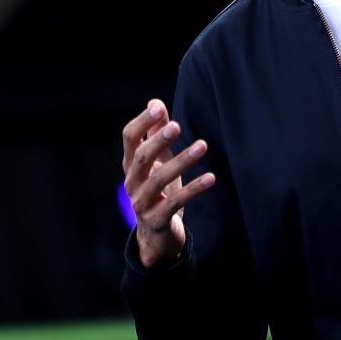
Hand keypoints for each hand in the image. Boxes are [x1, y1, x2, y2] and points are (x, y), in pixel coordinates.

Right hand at [121, 99, 215, 267]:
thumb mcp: (157, 161)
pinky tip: (211, 177)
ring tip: (202, 145)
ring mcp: (142, 202)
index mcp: (131, 164)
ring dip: (181, 161)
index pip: (129, 138)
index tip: (159, 107)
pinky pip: (175, 203)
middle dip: (158, 141)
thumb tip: (156, 103)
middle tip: (177, 125)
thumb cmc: (158, 190)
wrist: (155, 235)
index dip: (142, 122)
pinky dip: (194, 189)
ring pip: (158, 180)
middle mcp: (132, 182)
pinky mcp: (156, 220)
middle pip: (141, 158)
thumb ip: (155, 134)